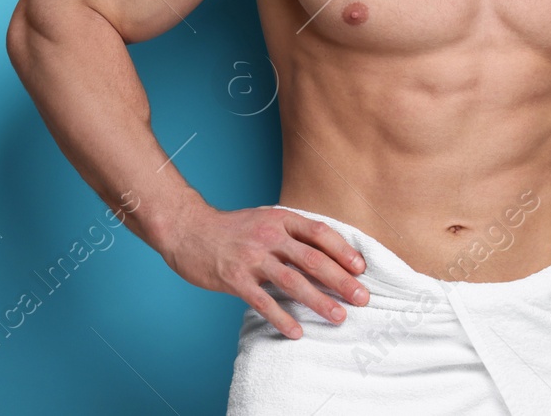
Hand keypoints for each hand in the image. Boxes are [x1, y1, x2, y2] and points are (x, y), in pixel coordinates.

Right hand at [164, 205, 369, 338]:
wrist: (188, 229)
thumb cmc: (232, 228)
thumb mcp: (265, 219)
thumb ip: (291, 232)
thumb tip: (326, 252)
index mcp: (280, 219)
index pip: (320, 233)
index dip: (343, 251)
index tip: (361, 269)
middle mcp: (269, 236)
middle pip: (313, 260)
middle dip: (341, 280)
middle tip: (362, 298)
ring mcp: (252, 257)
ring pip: (293, 282)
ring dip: (319, 301)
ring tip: (339, 317)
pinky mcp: (235, 278)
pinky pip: (263, 302)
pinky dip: (282, 318)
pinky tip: (296, 332)